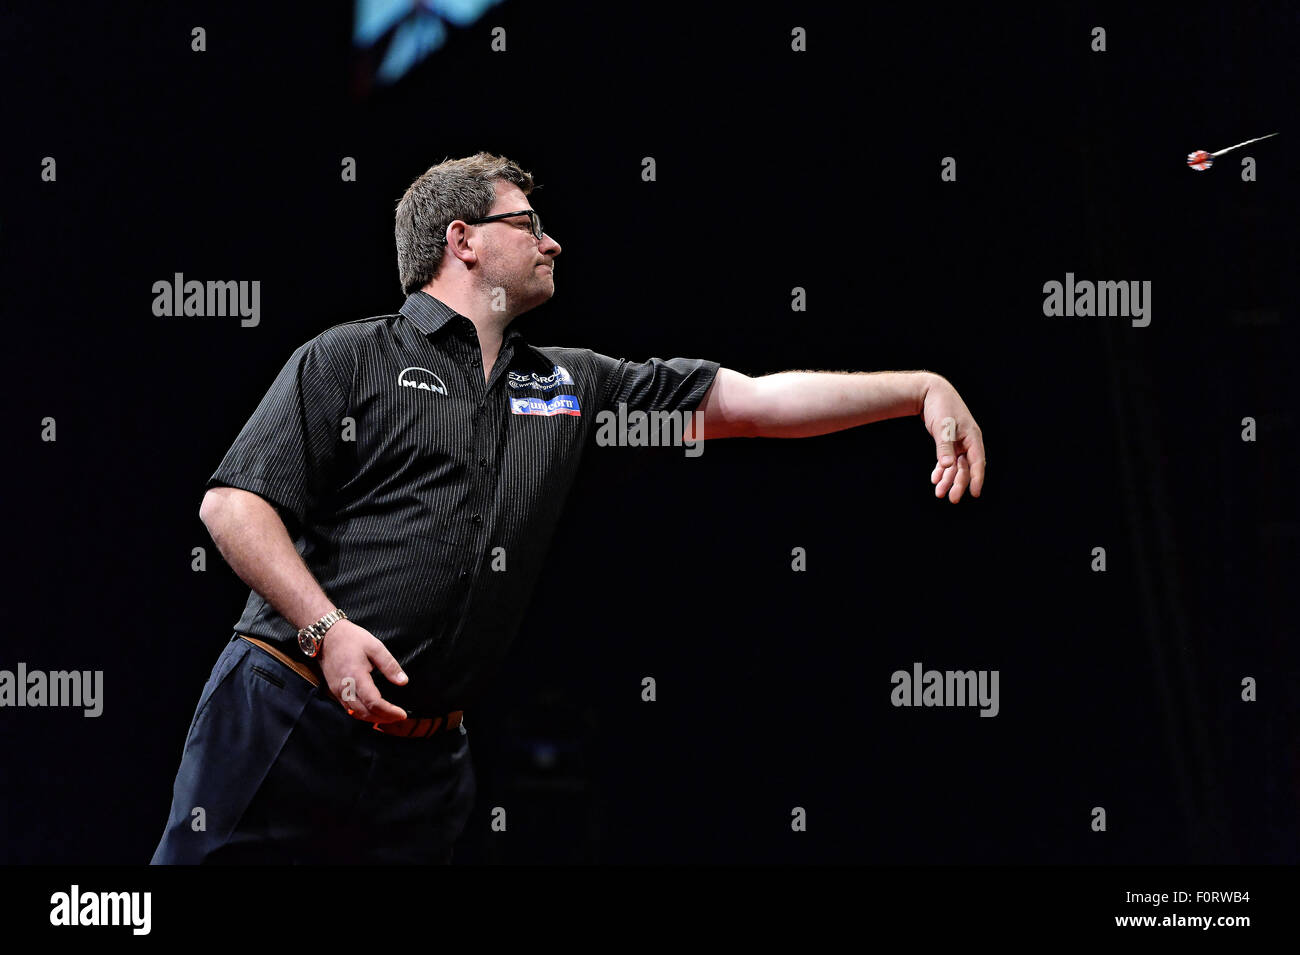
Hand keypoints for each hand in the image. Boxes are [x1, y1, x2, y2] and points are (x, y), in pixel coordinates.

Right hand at [317, 619, 409, 722]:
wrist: (326, 636)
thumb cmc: (351, 639)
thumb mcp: (375, 647)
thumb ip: (389, 665)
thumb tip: (403, 681)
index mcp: (356, 677)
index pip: (374, 703)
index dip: (389, 712)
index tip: (402, 714)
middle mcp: (345, 688)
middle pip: (364, 713)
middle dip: (383, 718)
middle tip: (398, 717)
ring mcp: (337, 691)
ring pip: (355, 714)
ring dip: (372, 718)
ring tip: (388, 716)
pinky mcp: (334, 691)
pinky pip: (348, 709)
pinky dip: (362, 714)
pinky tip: (372, 711)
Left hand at [921, 374, 985, 502]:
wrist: (931, 391)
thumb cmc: (940, 407)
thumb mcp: (943, 427)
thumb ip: (945, 447)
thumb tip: (947, 466)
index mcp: (972, 437)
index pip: (978, 462)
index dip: (977, 478)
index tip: (974, 493)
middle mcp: (968, 441)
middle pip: (966, 467)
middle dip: (959, 483)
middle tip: (952, 499)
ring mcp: (959, 442)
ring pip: (956, 466)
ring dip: (948, 479)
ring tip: (939, 493)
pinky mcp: (949, 441)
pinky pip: (948, 460)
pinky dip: (942, 470)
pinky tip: (935, 479)